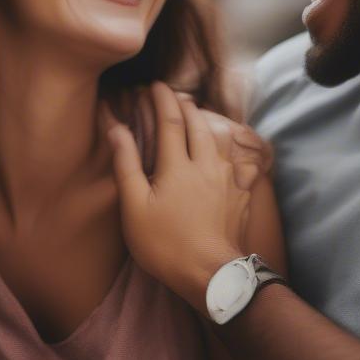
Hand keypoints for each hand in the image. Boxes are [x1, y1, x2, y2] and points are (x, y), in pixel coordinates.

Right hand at [103, 83, 251, 311]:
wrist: (211, 274)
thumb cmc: (165, 244)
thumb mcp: (135, 207)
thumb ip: (126, 164)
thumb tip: (117, 127)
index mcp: (177, 165)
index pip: (170, 120)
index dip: (162, 99)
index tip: (155, 85)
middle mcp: (206, 164)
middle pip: (198, 123)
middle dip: (185, 104)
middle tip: (175, 95)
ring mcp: (228, 178)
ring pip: (219, 138)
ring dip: (206, 121)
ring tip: (196, 115)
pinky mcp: (241, 193)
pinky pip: (236, 159)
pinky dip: (226, 145)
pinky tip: (223, 149)